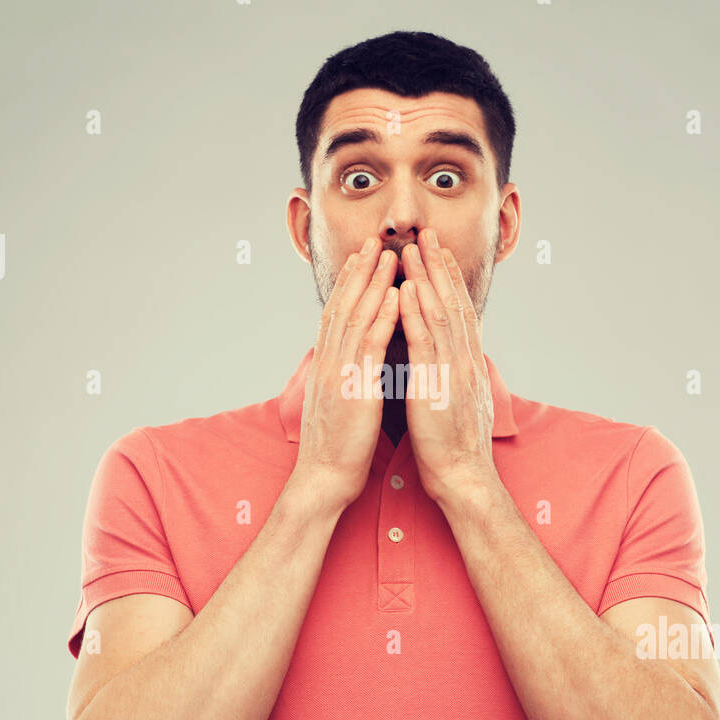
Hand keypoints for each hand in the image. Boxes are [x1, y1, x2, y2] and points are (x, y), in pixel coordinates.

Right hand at [293, 236, 399, 511]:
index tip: (361, 258)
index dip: (349, 285)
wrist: (324, 479)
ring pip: (356, 317)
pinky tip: (395, 295)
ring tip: (388, 254)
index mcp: (327, 366)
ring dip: (373, 283)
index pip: (337, 315)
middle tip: (373, 240)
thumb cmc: (337, 448)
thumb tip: (351, 365)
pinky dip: (383, 316)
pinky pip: (370, 345)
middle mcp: (329, 362)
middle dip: (359, 272)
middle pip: (344, 306)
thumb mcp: (338, 405)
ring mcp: (339, 373)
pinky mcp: (354, 388)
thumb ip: (343, 379)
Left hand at [397, 228, 500, 506]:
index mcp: (467, 363)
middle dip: (438, 266)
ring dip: (425, 278)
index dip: (449, 280)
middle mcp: (464, 359)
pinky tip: (404, 291)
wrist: (463, 475)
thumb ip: (454, 374)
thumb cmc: (455, 445)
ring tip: (413, 248)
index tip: (438, 253)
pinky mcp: (436, 384)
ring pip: (439, 313)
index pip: (459, 312)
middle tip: (426, 234)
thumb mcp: (458, 400)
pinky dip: (414, 314)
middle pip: (452, 302)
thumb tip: (452, 359)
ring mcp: (452, 370)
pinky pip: (424, 342)